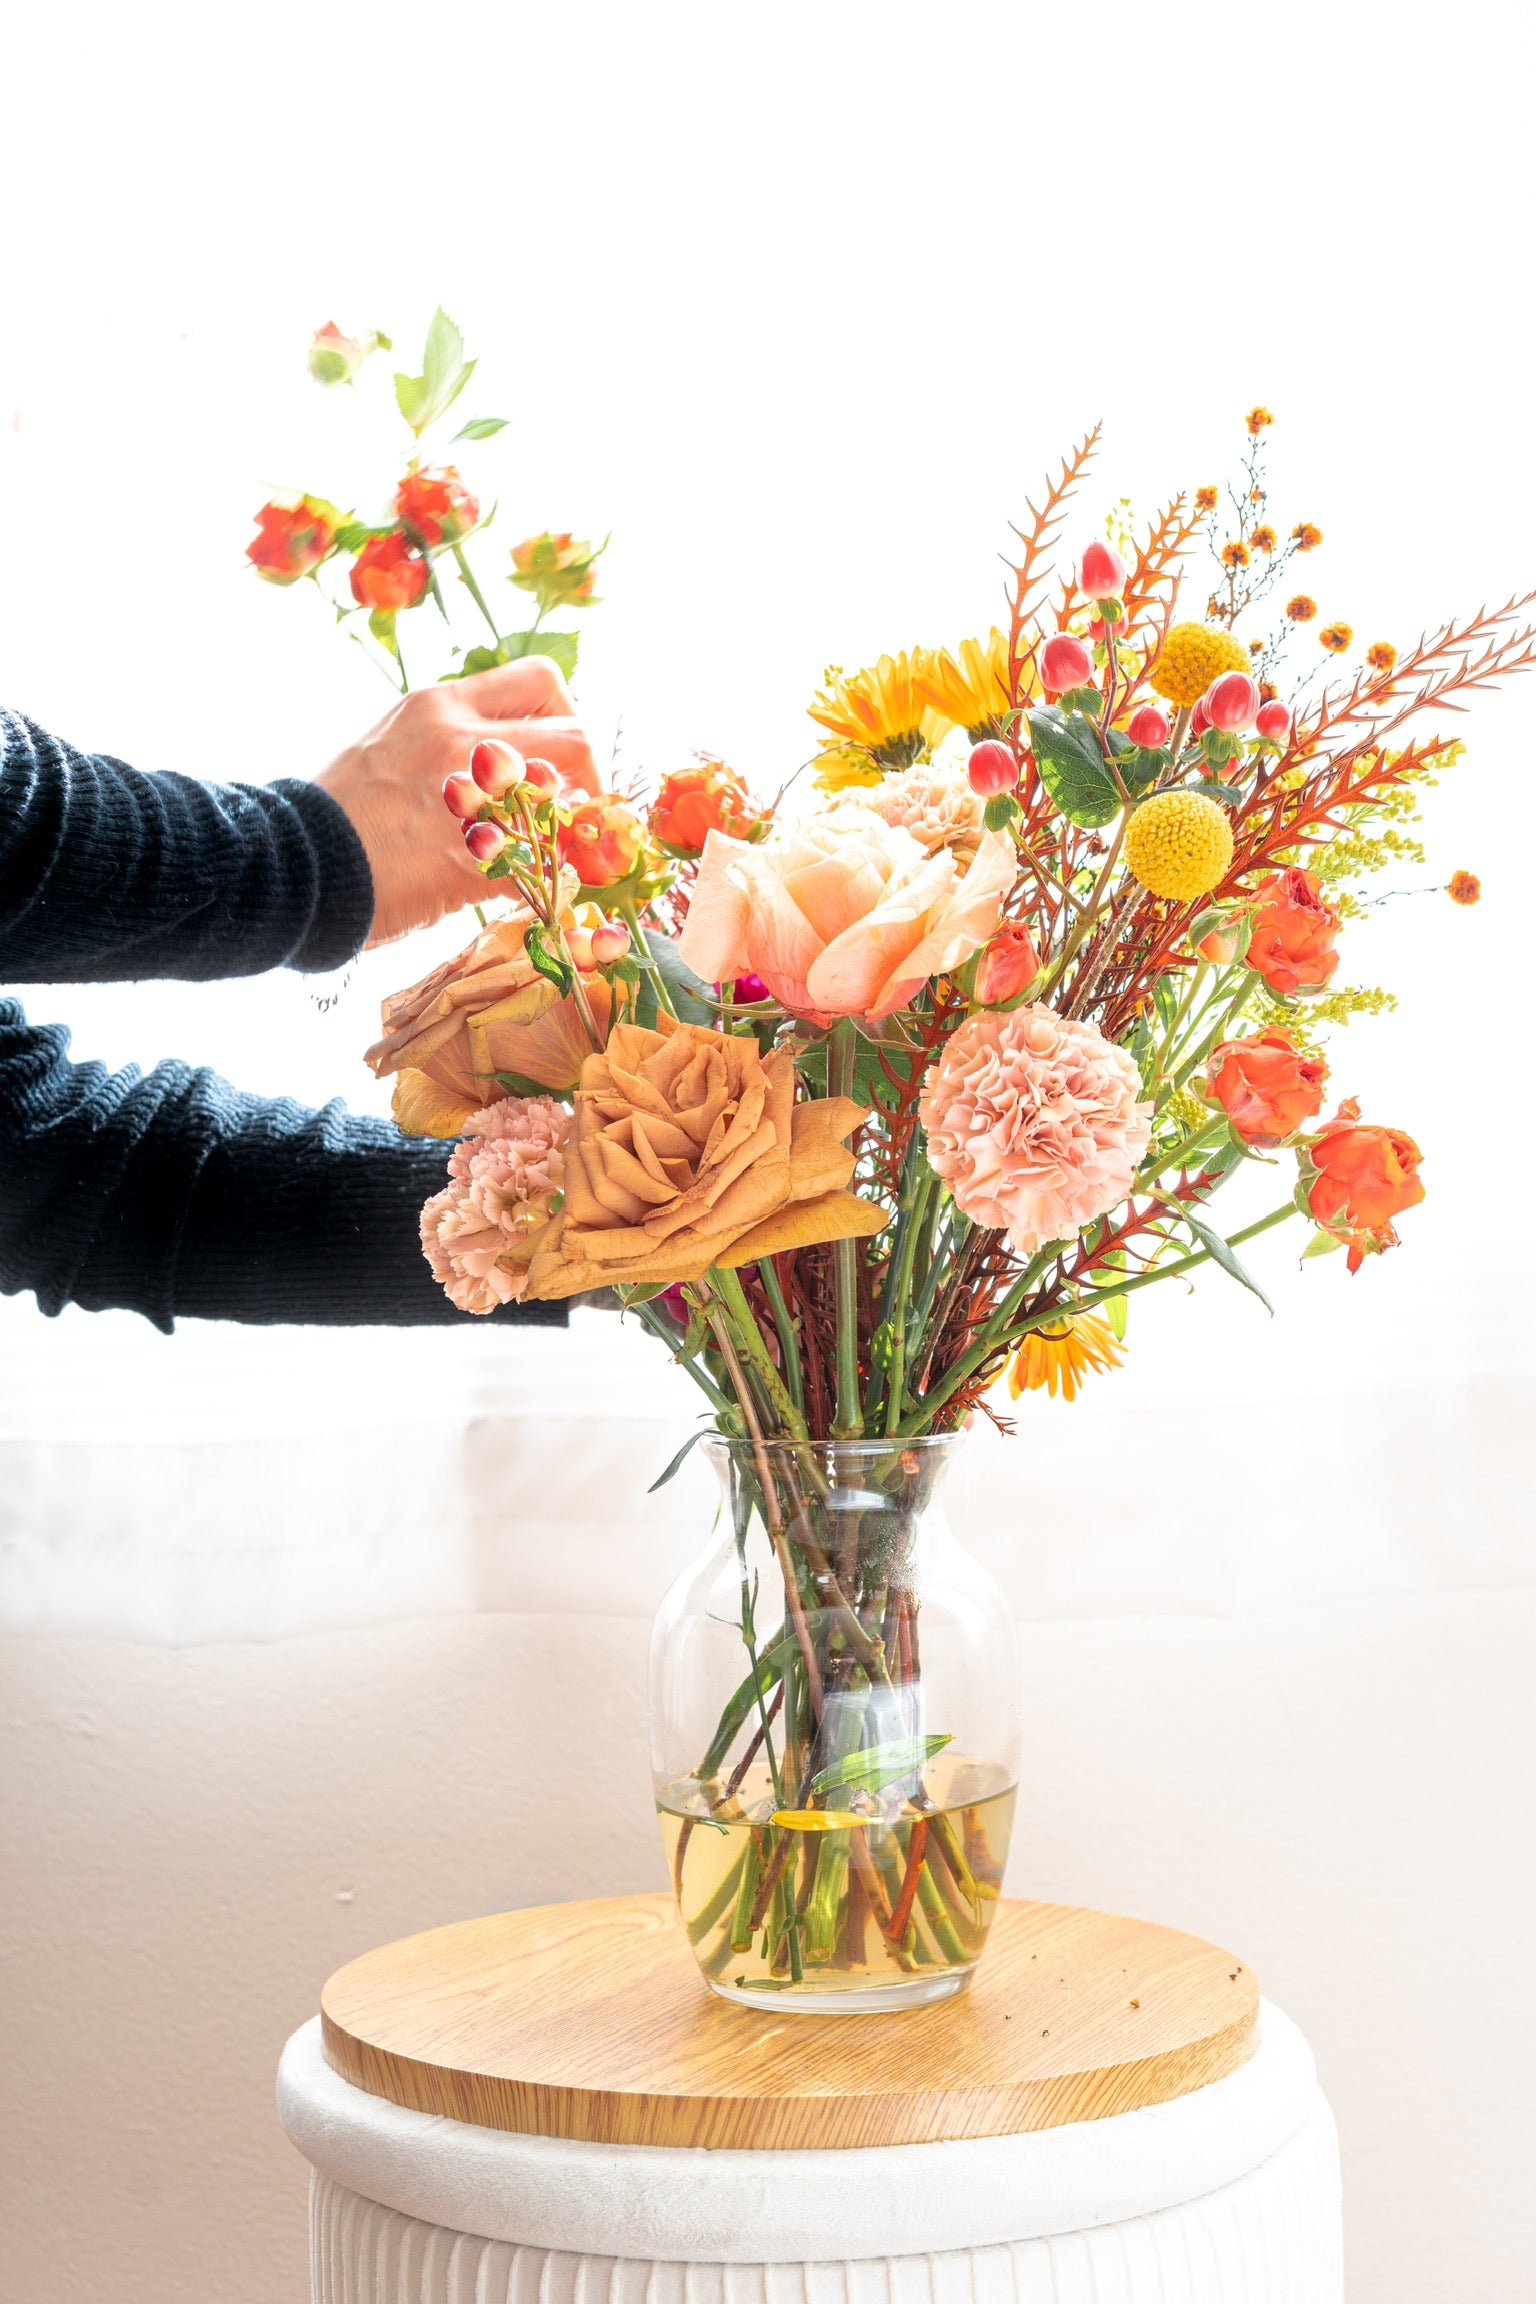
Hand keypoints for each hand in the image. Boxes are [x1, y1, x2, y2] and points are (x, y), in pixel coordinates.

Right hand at [317, 658, 599, 948]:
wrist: (293, 862)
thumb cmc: (333, 811)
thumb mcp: (389, 742)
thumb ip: (446, 740)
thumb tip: (494, 759)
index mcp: (440, 705)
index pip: (541, 681)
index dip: (565, 717)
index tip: (556, 752)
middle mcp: (463, 740)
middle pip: (575, 735)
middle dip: (585, 773)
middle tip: (569, 807)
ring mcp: (473, 799)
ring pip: (569, 800)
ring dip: (570, 827)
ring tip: (547, 847)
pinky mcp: (477, 860)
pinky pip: (543, 868)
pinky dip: (544, 883)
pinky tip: (524, 889)